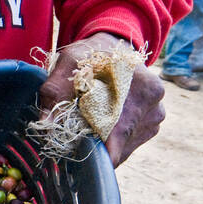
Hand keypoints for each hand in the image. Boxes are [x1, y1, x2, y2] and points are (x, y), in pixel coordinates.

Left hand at [39, 32, 164, 167]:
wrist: (113, 45)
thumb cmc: (90, 54)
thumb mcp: (69, 63)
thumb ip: (55, 91)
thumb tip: (46, 123)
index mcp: (142, 89)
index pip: (119, 134)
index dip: (99, 151)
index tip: (81, 158)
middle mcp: (154, 104)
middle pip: (122, 145)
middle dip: (98, 148)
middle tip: (76, 142)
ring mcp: (156, 114)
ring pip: (127, 146)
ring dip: (106, 144)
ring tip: (90, 127)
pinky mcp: (153, 122)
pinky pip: (131, 142)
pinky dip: (114, 141)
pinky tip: (103, 126)